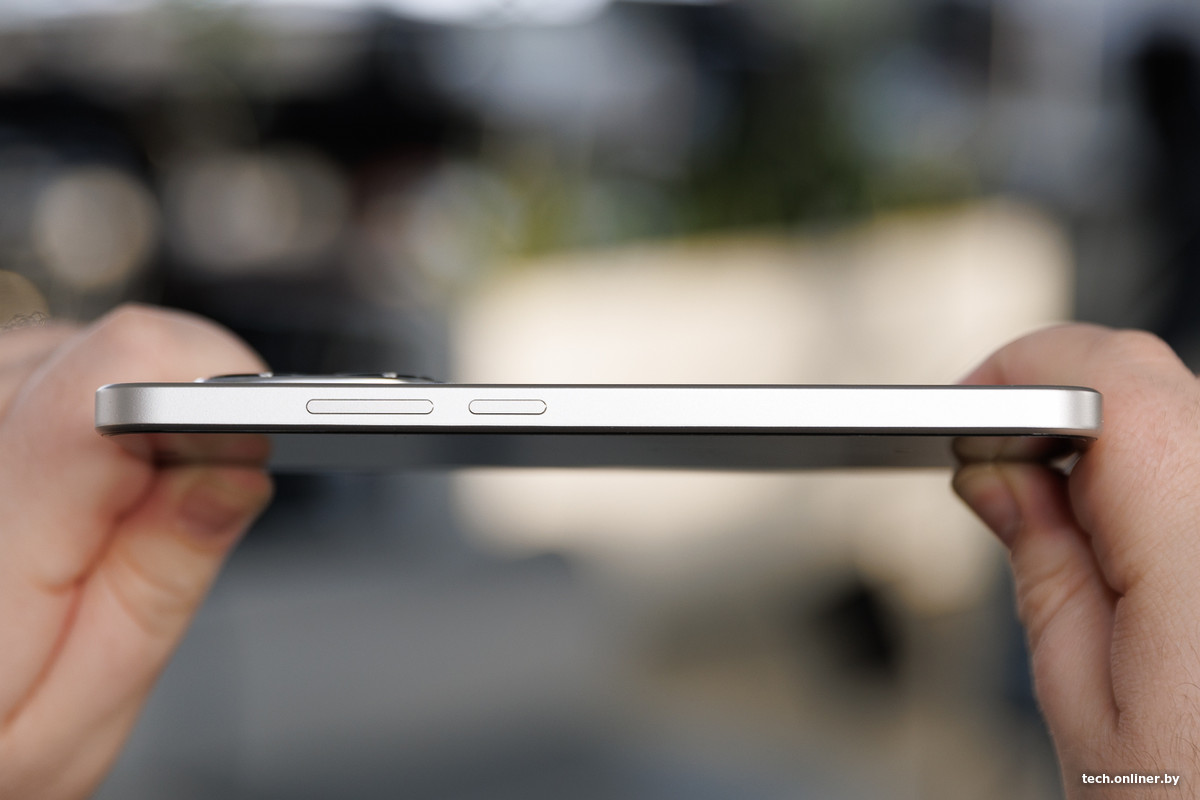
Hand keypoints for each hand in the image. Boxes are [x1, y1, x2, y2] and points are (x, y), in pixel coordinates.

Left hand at [0, 305, 271, 798]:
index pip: (127, 369)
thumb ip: (159, 583)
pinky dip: (75, 417)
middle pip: (113, 352)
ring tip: (92, 524)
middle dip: (177, 421)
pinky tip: (59, 497)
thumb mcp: (74, 720)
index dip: (216, 389)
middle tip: (156, 528)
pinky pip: (33, 367)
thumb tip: (238, 470)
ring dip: (122, 416)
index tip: (248, 445)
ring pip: (77, 350)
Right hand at [953, 323, 1199, 795]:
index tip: (967, 411)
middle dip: (1058, 400)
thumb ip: (1041, 564)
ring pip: (1192, 419)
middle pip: (1156, 383)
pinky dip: (1161, 480)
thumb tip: (997, 475)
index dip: (1023, 369)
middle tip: (995, 470)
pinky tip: (1131, 544)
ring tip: (1060, 522)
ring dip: (1113, 442)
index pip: (1112, 379)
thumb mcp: (1084, 700)